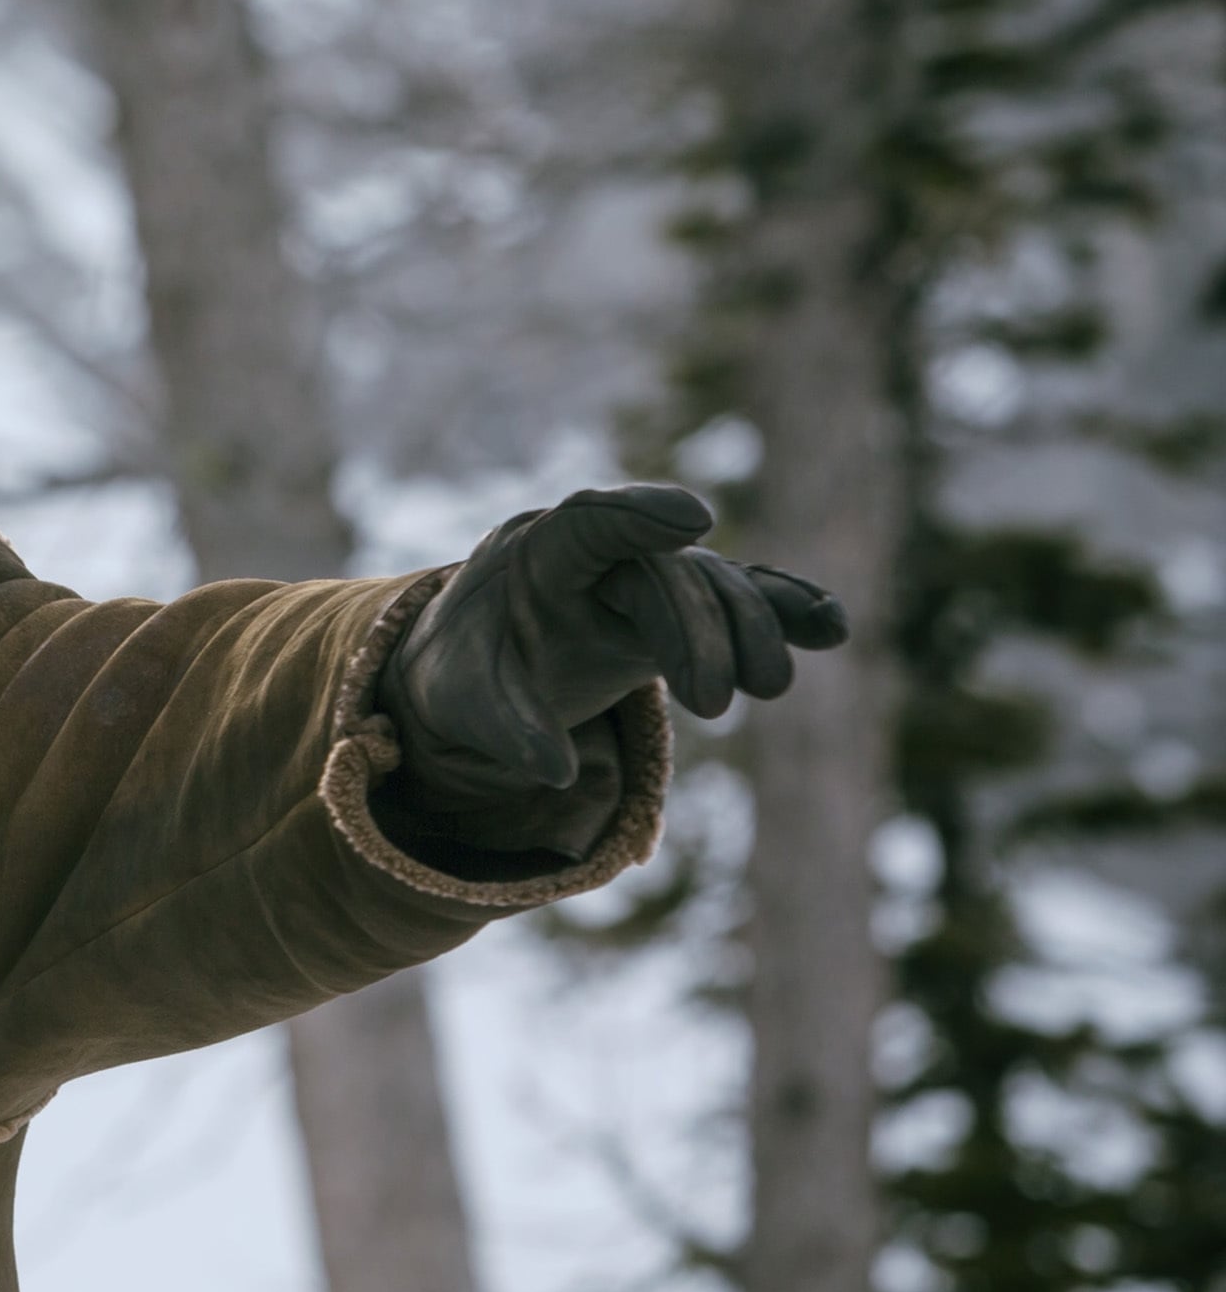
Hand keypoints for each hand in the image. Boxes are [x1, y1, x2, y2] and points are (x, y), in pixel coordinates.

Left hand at [380, 484, 846, 821]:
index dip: (640, 517)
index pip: (589, 521)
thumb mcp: (461, 703)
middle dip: (698, 629)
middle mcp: (599, 554)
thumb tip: (553, 774)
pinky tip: (830, 627)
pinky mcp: (680, 605)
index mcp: (535, 555)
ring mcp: (646, 574)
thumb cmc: (464, 671)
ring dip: (750, 628)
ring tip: (773, 688)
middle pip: (664, 572)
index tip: (697, 520)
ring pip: (710, 584)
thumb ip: (507, 731)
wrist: (478, 662)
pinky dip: (782, 608)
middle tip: (717, 703)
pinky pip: (737, 599)